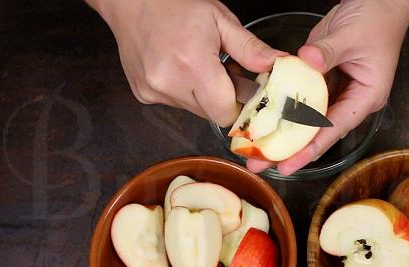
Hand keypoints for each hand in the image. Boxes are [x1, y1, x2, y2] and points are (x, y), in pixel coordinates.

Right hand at [88, 0, 284, 126]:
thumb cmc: (175, 4)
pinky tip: (179, 68)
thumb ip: (250, 49)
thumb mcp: (220, 20)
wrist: (129, 0)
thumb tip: (279, 65)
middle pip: (211, 114)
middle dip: (223, 97)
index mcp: (193, 64)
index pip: (226, 113)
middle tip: (222, 71)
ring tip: (198, 66)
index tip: (244, 89)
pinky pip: (176, 103)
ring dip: (203, 94)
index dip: (239, 104)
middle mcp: (169, 83)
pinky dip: (183, 91)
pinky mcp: (144, 95)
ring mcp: (153, 92)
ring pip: (194, 110)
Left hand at [246, 0, 408, 174]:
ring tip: (254, 147)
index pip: (334, 129)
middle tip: (259, 163)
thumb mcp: (351, 35)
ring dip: (282, 131)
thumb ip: (328, 51)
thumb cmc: (376, 19)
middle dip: (289, 149)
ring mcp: (334, 90)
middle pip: (317, 131)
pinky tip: (262, 116)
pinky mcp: (321, 78)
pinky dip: (283, 106)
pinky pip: (301, 97)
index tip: (286, 165)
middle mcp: (350, 100)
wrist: (378, 2)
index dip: (309, 149)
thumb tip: (305, 61)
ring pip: (306, 118)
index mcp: (366, 97)